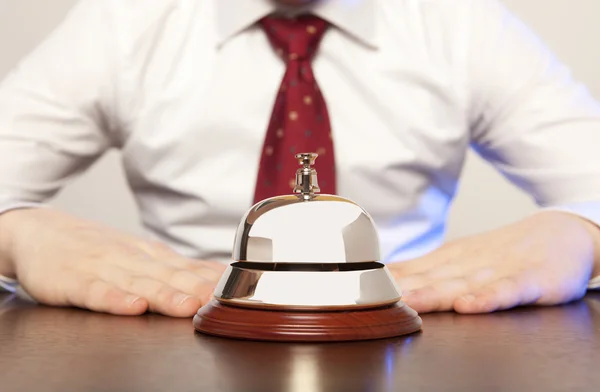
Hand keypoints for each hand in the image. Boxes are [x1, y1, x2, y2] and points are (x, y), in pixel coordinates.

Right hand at [0, 208, 226, 316]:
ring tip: (189, 305)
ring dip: (164, 295)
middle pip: (169, 276)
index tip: (238, 292)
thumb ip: (177, 268)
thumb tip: (219, 275)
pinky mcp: (74, 281)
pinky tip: (132, 306)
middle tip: (221, 301)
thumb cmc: (98, 249)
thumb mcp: (140, 254)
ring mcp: (103, 268)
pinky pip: (96, 291)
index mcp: (150, 256)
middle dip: (197, 289)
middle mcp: (131, 259)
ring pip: (138, 283)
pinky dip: (115, 299)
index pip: (187, 268)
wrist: (41, 231)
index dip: (212, 281)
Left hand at [389, 211, 599, 313]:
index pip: (414, 271)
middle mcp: (470, 263)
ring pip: (463, 284)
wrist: (562, 232)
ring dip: (435, 293)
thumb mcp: (461, 257)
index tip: (360, 290)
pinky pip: (507, 290)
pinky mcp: (531, 281)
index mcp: (452, 259)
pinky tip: (470, 305)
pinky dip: (488, 298)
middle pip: (432, 279)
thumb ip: (426, 269)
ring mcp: (500, 270)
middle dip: (403, 290)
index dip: (387, 283)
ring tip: (410, 302)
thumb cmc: (506, 251)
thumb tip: (385, 274)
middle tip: (375, 298)